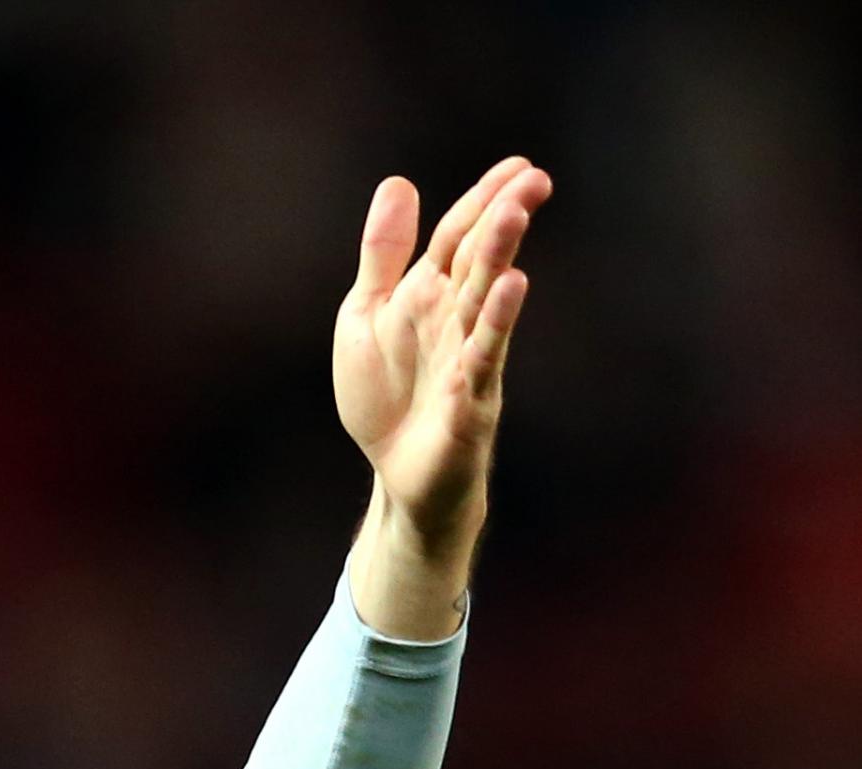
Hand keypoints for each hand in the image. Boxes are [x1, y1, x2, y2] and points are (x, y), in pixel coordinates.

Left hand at [335, 155, 552, 551]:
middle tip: (534, 178)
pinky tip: (510, 289)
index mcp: (428, 295)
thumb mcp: (366, 316)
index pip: (457, 237)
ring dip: (499, 257)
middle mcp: (454, 319)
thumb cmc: (387, 395)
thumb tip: (399, 182)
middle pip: (478, 261)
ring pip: (484, 300)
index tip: (519, 164)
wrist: (397, 472)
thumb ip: (383, 256)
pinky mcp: (470, 400)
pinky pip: (483, 356)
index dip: (482, 200)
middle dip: (501, 218)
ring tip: (515, 214)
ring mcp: (467, 358)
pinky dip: (494, 323)